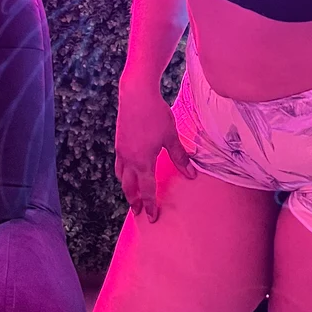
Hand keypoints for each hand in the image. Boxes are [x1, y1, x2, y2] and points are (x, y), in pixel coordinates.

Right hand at [114, 80, 195, 223]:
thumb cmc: (156, 114)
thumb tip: (192, 174)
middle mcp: (128, 159)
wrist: (136, 94)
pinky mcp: (119, 141)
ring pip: (121, 175)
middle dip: (134, 200)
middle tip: (137, 211)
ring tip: (131, 193)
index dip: (150, 205)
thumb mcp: (171, 136)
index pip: (147, 190)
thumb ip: (180, 157)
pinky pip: (119, 163)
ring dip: (126, 187)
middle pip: (129, 187)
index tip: (151, 218)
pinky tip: (128, 168)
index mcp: (143, 162)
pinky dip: (123, 172)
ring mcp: (121, 150)